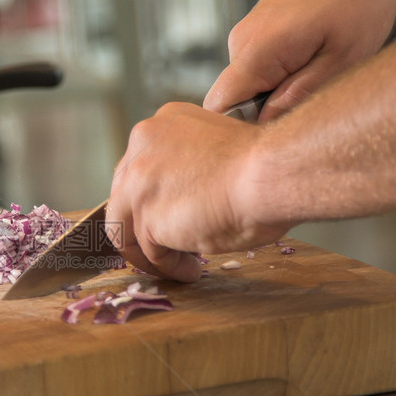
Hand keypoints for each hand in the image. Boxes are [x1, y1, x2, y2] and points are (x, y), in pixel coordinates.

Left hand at [106, 103, 292, 282]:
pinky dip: (168, 266)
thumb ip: (190, 168)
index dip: (152, 199)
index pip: (140, 169)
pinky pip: (149, 251)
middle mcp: (141, 146)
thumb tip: (186, 202)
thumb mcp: (216, 152)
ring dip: (152, 253)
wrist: (270, 173)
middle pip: (124, 197)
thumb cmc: (263, 165)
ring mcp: (138, 182)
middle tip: (169, 247)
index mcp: (161, 125)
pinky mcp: (146, 216)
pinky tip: (192, 270)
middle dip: (145, 227)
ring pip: (127, 228)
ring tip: (181, 265)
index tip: (170, 218)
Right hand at [204, 0, 395, 120]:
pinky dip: (281, 79)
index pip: (219, 111)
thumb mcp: (343, 56)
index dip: (239, 136)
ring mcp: (246, 37)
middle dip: (265, 118)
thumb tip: (268, 129)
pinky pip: (258, 71)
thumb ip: (300, 96)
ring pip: (249, 88)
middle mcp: (240, 44)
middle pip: (234, 104)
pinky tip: (313, 65)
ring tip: (318, 83)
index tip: (271, 146)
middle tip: (307, 118)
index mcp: (256, 52)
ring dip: (277, 97)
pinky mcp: (256, 34)